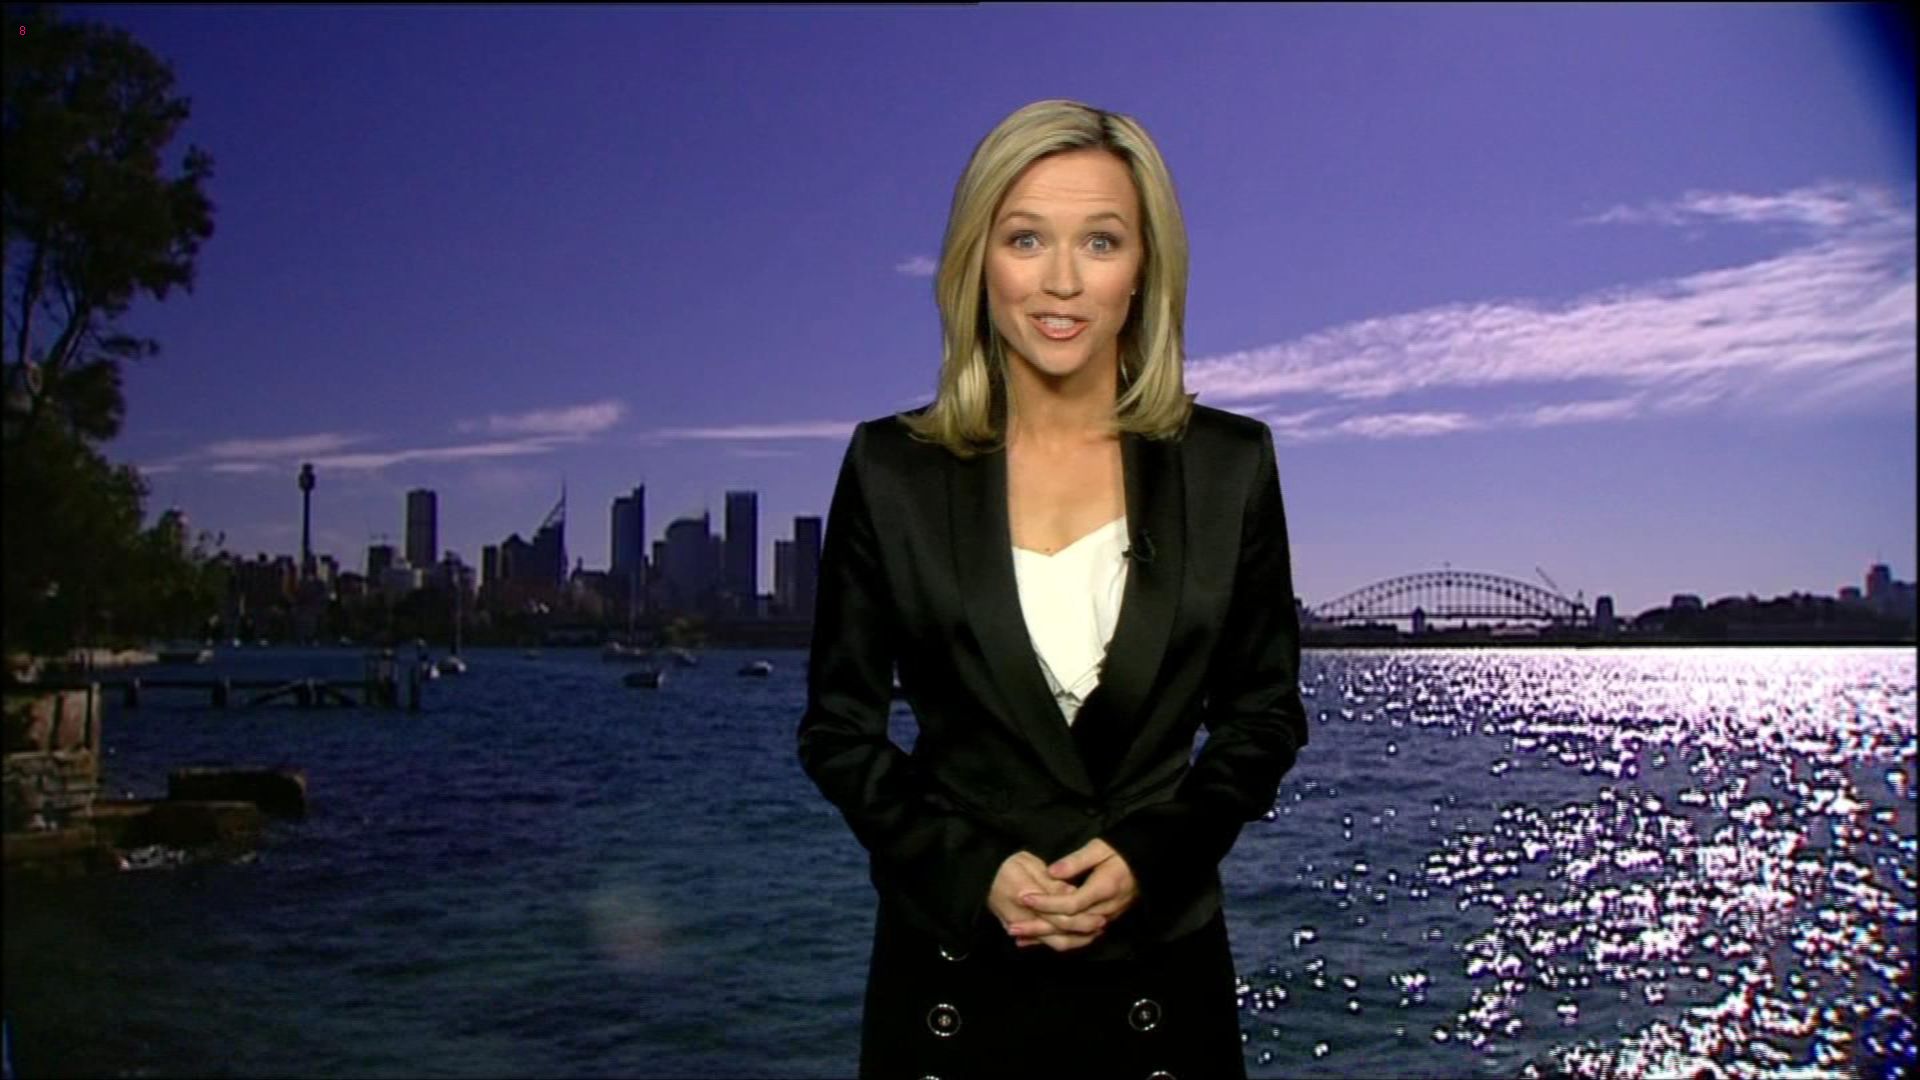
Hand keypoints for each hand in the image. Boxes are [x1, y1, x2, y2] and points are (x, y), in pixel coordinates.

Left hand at [1005, 839, 1138, 951]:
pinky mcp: (1102, 922)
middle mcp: (1104, 910)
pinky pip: (1079, 936)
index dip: (1046, 903)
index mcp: (1103, 890)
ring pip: (1073, 937)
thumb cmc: (1120, 852)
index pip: (1070, 904)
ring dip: (1046, 939)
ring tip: (1020, 938)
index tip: (1024, 897)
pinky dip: (1058, 939)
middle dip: (1039, 928)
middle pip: (1068, 926)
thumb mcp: (1099, 848)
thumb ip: (1076, 861)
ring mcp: (1105, 919)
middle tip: (1013, 928)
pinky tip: (1039, 939)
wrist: (1145, 863)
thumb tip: (1051, 872)